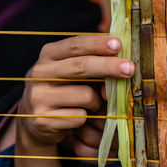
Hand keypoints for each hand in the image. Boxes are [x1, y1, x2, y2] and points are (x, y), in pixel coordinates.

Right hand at [17, 35, 133, 148]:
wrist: (37, 122)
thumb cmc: (65, 89)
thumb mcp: (74, 71)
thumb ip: (94, 63)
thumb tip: (122, 65)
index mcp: (49, 55)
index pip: (75, 45)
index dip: (98, 44)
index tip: (118, 44)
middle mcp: (39, 73)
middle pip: (80, 67)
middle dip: (108, 67)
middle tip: (130, 69)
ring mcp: (38, 96)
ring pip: (85, 95)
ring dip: (97, 102)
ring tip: (91, 104)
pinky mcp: (41, 119)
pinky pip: (79, 117)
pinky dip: (86, 118)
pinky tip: (78, 117)